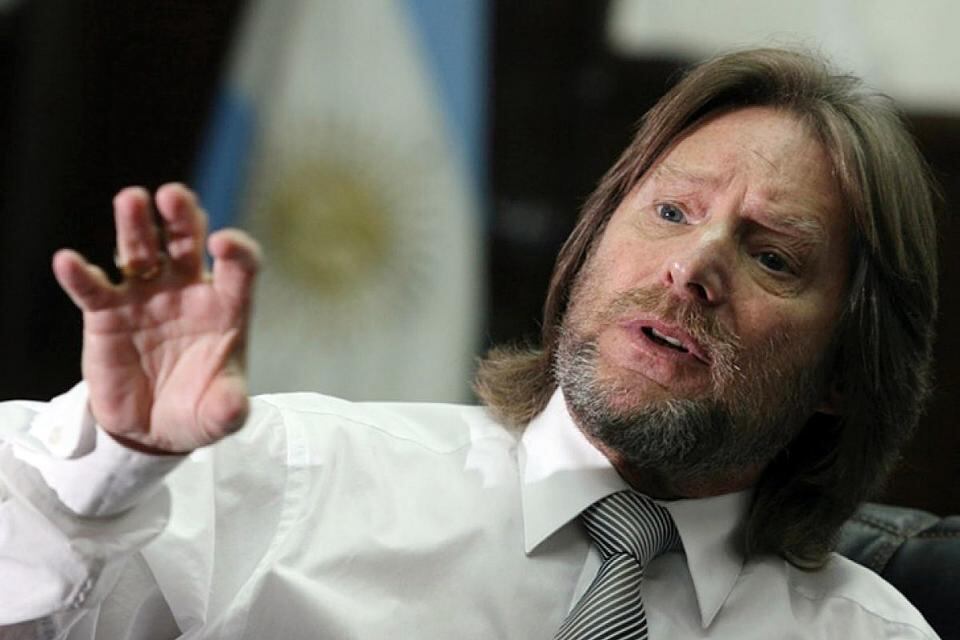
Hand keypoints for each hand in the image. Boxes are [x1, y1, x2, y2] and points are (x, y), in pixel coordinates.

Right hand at [52, 183, 259, 453]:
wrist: (153, 430)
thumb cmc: (197, 410)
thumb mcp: (219, 415)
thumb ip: (229, 409)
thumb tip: (235, 409)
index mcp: (226, 306)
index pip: (240, 265)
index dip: (237, 250)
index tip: (224, 244)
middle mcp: (187, 291)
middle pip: (188, 242)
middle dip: (183, 216)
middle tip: (173, 195)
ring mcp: (146, 297)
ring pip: (141, 251)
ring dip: (136, 226)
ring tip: (131, 199)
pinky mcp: (107, 314)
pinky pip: (93, 289)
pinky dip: (80, 275)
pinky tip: (69, 262)